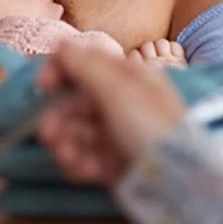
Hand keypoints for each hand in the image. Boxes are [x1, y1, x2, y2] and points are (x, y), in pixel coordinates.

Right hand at [37, 44, 186, 186]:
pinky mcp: (114, 163)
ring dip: (66, 143)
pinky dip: (79, 163)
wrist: (180, 179)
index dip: (60, 72)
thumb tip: (62, 43)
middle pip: (75, 103)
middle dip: (59, 118)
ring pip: (76, 133)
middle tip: (48, 133)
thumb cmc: (152, 126)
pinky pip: (85, 158)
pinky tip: (83, 169)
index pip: (85, 65)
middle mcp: (121, 103)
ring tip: (68, 155)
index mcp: (128, 77)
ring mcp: (117, 134)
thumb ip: (87, 65)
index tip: (42, 86)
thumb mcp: (120, 90)